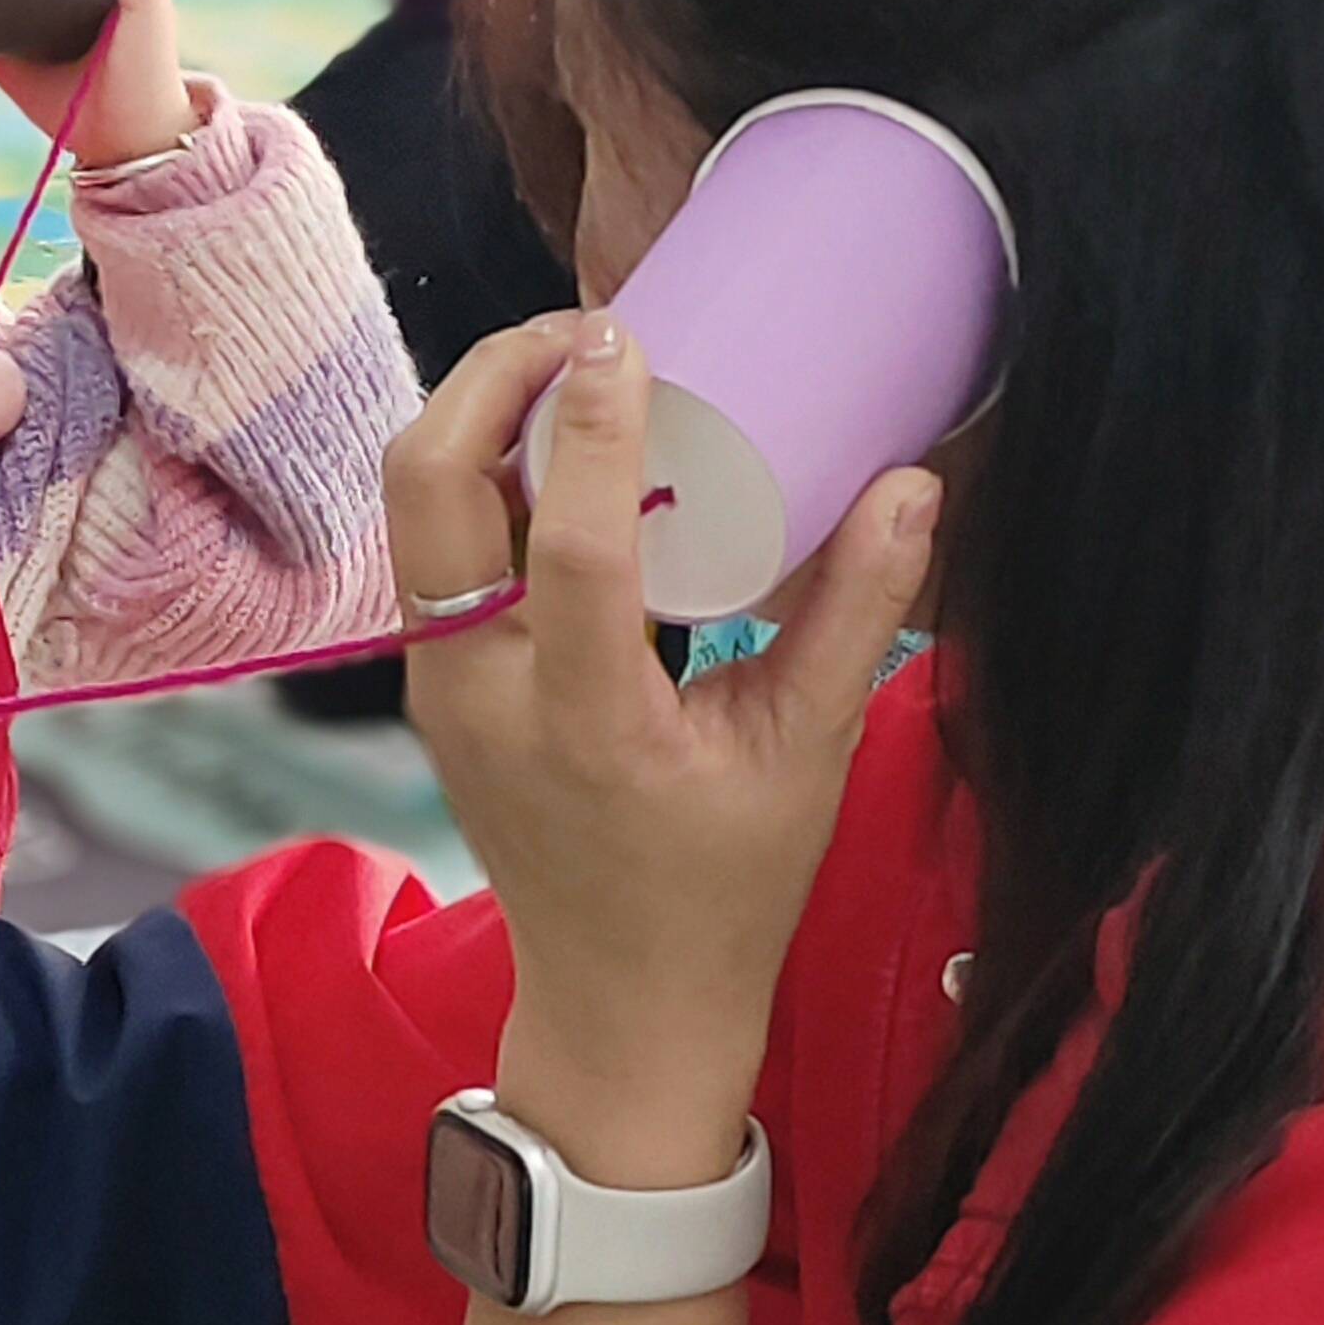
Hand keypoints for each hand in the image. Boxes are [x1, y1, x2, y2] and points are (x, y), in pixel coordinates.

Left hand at [389, 314, 936, 1182]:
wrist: (618, 995)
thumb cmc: (721, 884)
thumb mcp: (806, 750)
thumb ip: (854, 612)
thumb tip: (912, 481)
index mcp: (584, 720)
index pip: (566, 544)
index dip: (586, 427)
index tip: (621, 336)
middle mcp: (480, 692)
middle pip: (426, 487)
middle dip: (486, 380)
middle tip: (581, 329)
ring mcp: (437, 684)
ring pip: (411, 507)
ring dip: (473, 417)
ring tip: (568, 366)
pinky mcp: (430, 679)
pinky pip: (429, 548)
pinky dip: (473, 475)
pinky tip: (547, 445)